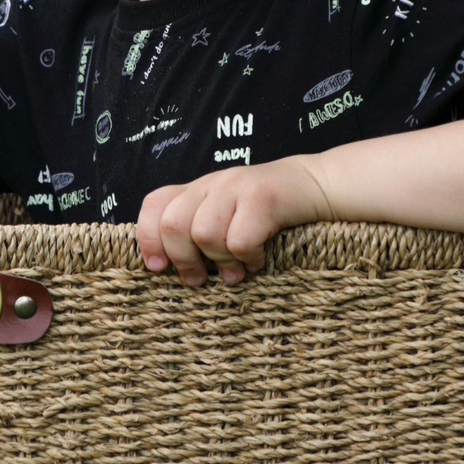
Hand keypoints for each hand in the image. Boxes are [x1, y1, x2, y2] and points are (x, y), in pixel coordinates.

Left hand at [136, 157, 334, 286]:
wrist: (316, 185)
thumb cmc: (267, 213)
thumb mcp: (226, 216)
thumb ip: (197, 232)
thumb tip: (167, 269)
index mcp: (197, 190)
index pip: (154, 205)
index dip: (148, 239)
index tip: (159, 268)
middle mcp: (211, 184)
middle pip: (172, 223)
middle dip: (183, 259)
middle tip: (199, 279)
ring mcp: (236, 187)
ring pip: (204, 233)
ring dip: (220, 261)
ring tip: (235, 270)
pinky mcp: (263, 197)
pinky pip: (239, 240)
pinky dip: (248, 258)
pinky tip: (258, 259)